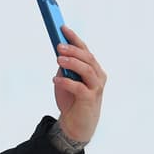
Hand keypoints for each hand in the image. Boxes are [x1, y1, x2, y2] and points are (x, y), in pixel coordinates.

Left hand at [51, 26, 105, 143]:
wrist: (76, 126)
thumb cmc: (71, 101)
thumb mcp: (65, 82)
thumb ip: (65, 70)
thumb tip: (59, 56)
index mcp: (93, 69)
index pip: (85, 50)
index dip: (74, 38)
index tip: (62, 28)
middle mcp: (97, 76)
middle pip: (87, 58)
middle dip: (73, 50)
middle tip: (58, 46)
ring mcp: (95, 88)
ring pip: (87, 70)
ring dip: (72, 63)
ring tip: (58, 60)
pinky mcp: (90, 100)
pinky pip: (79, 87)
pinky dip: (67, 82)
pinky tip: (56, 80)